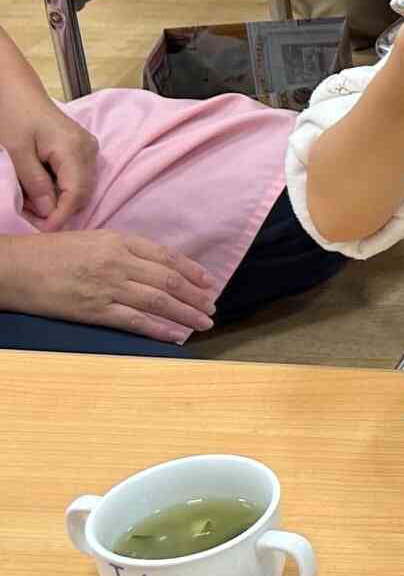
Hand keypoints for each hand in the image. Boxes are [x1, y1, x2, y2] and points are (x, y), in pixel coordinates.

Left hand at [1, 100, 97, 226]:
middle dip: (59, 210)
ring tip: (32, 204)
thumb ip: (34, 182)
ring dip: (59, 201)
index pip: (76, 193)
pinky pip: (78, 178)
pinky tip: (40, 189)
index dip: (61, 216)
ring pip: (81, 188)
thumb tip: (48, 211)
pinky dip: (60, 189)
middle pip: (83, 193)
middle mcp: (89, 149)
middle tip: (31, 219)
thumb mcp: (16, 151)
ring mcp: (88, 149)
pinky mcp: (83, 149)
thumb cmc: (14, 115)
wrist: (17, 92)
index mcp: (75, 148)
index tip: (43, 232)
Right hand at [5, 231, 217, 343]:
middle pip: (168, 280)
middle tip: (212, 308)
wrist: (15, 268)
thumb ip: (125, 250)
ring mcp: (107, 286)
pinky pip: (135, 321)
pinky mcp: (94, 310)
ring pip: (158, 301)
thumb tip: (157, 266)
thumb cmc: (52, 253)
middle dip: (195, 296)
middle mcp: (118, 262)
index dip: (192, 271)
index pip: (167, 257)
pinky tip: (176, 336)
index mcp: (119, 241)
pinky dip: (160, 329)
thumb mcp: (93, 240)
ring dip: (185, 314)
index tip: (208, 284)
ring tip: (203, 323)